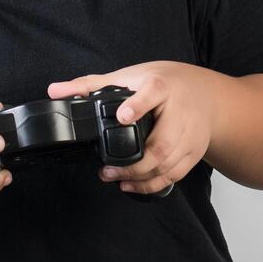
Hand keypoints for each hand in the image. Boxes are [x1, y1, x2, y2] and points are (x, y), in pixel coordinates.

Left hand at [45, 61, 220, 195]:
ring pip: (167, 163)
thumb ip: (90, 85)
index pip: (153, 93)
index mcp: (163, 86)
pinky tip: (132, 185)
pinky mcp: (195, 152)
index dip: (138, 106)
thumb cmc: (167, 84)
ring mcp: (191, 134)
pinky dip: (153, 184)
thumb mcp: (131, 76)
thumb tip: (54, 90)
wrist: (207, 94)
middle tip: (106, 171)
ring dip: (139, 177)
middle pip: (161, 143)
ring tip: (115, 179)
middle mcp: (181, 111)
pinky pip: (175, 174)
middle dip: (132, 163)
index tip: (122, 116)